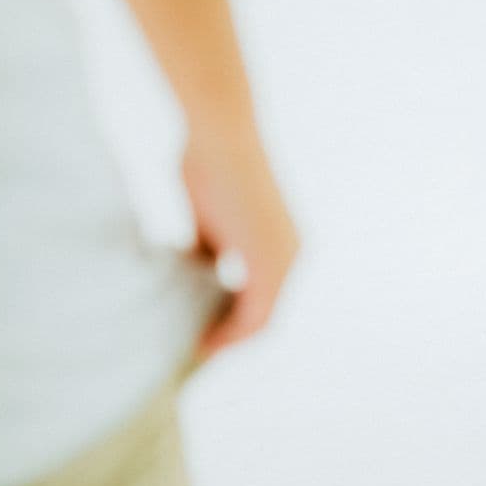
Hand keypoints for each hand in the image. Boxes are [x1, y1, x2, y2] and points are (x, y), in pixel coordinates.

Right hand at [181, 125, 302, 364]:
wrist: (218, 134)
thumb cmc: (209, 164)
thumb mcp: (209, 217)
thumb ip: (209, 248)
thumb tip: (193, 271)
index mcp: (281, 243)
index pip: (263, 300)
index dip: (233, 324)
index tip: (201, 336)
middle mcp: (292, 254)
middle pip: (263, 316)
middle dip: (230, 335)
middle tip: (197, 351)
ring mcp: (285, 257)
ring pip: (261, 320)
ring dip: (229, 338)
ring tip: (198, 351)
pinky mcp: (270, 260)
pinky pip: (256, 315)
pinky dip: (230, 333)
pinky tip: (203, 341)